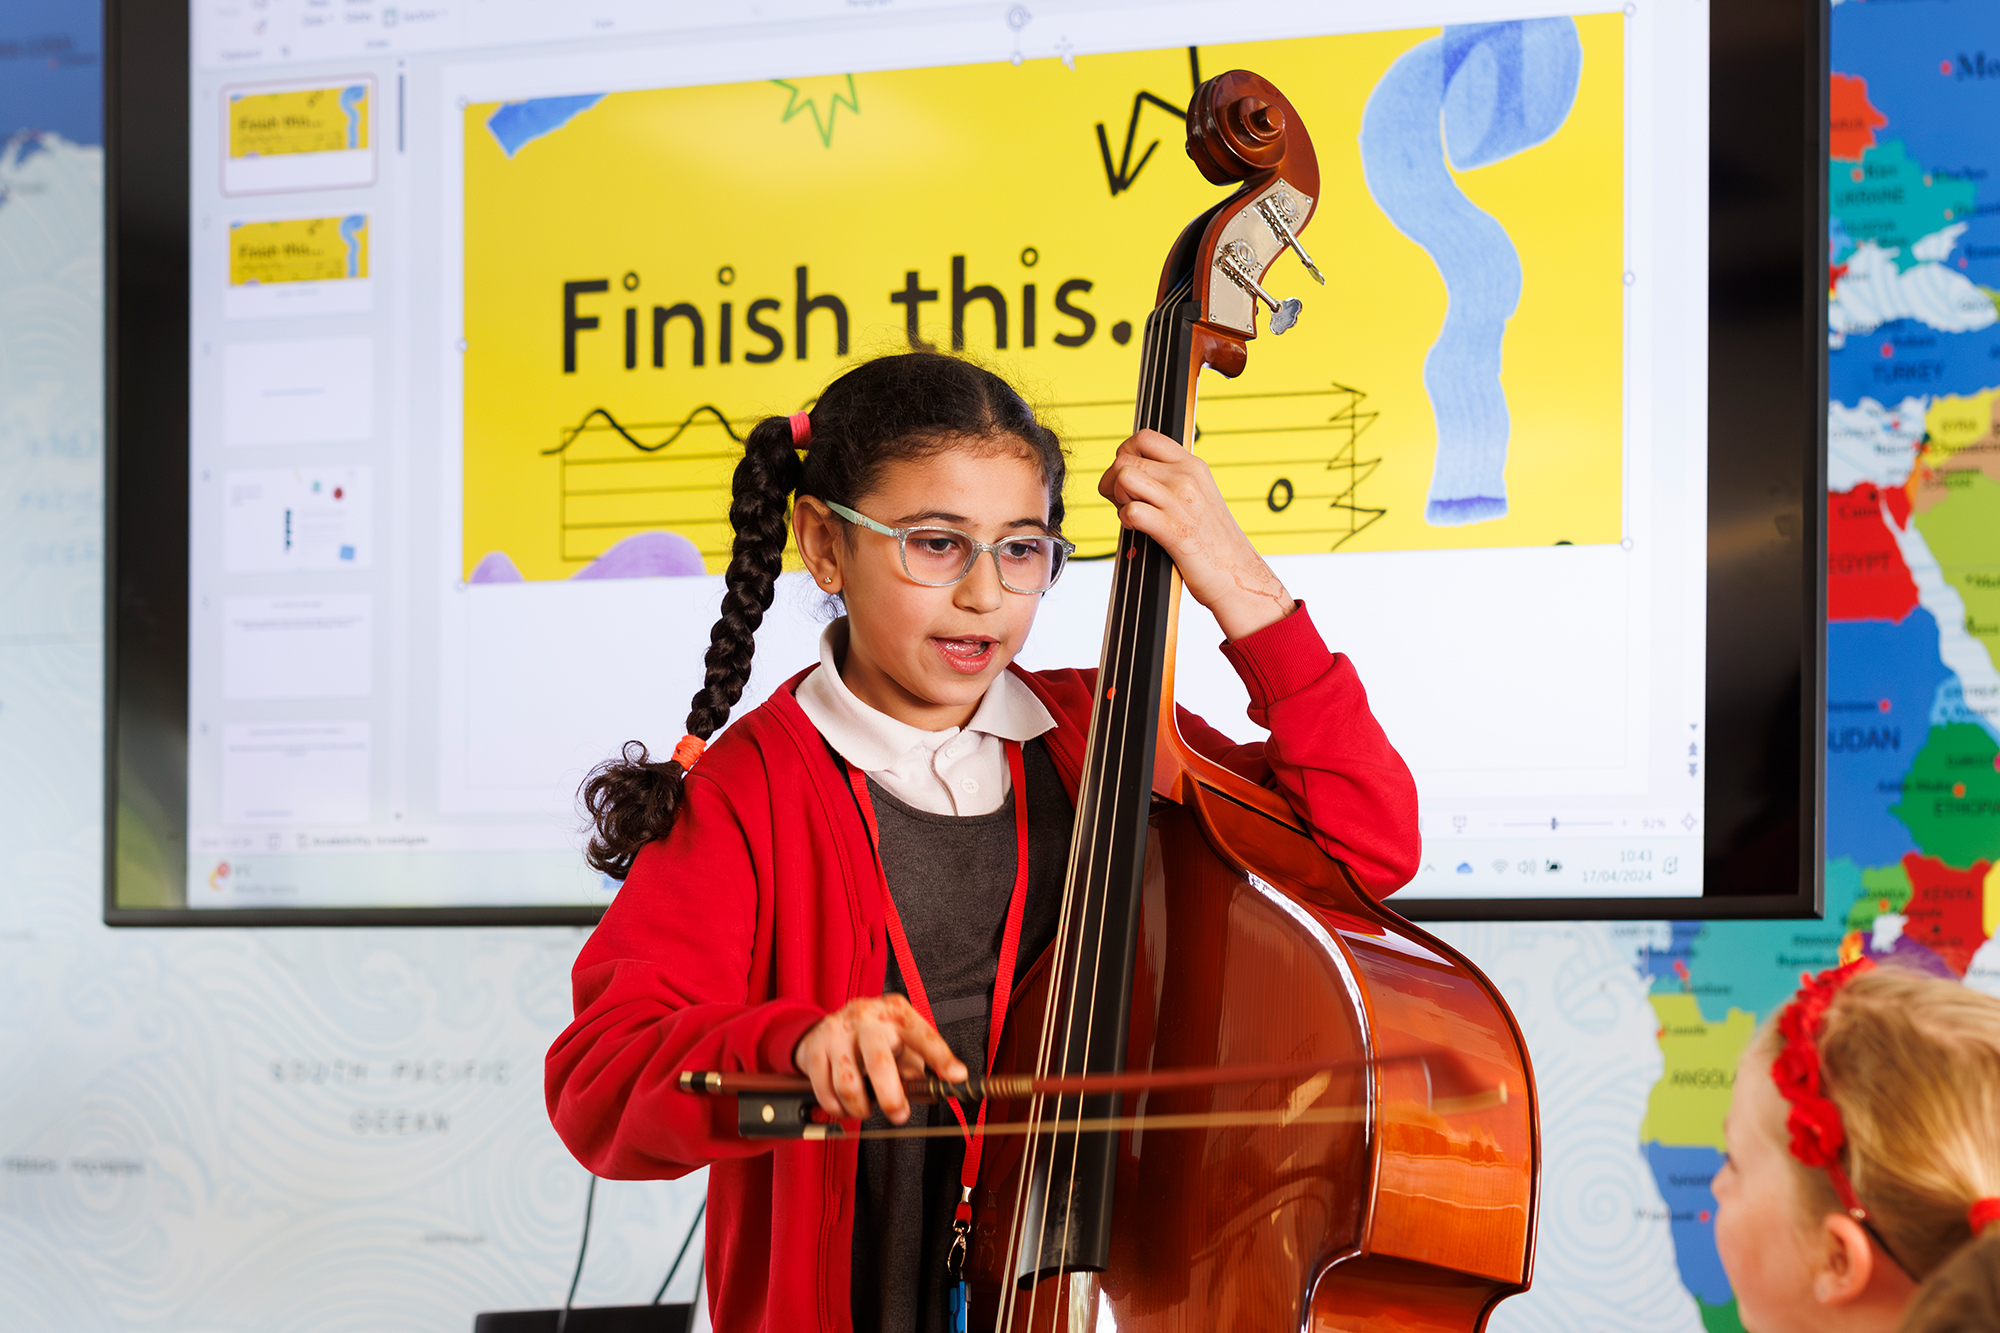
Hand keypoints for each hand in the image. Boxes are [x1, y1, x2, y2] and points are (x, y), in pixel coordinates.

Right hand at [792, 993, 967, 1124]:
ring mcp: (837, 1031)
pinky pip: (825, 1090)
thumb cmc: (874, 1037)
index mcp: (896, 1013)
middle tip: (899, 1115)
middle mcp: (867, 1017)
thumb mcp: (901, 1044)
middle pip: (879, 1063)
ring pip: (848, 1082)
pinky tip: (844, 1106)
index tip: (957, 1077)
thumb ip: (917, 1069)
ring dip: (860, 1108)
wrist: (827, 1024)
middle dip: (891, 1098)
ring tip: (866, 1109)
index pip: (923, 1035)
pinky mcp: (814, 1047)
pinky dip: (836, 1108)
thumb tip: (934, 1094)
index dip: (941, 1057)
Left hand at [1098, 429, 1296, 639]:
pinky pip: (1131, 511)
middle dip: (1112, 481)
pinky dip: (1126, 522)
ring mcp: (1180, 502)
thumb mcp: (1199, 495)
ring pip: (1124, 478)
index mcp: (1192, 465)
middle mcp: (1186, 477)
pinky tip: (1138, 531)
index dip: (1125, 454)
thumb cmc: (1214, 541)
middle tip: (1123, 501)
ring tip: (1132, 514)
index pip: (1145, 437)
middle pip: (1125, 458)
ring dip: (1118, 498)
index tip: (1128, 475)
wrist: (1238, 574)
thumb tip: (1132, 473)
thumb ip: (1172, 480)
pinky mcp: (1173, 530)